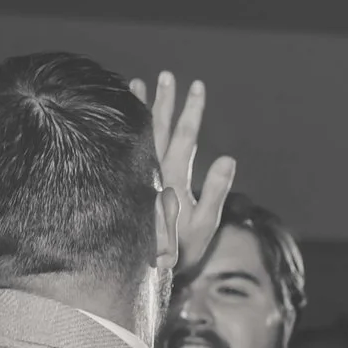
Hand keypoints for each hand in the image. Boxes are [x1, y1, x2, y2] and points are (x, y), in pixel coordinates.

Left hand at [127, 70, 237, 270]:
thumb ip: (216, 191)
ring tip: (137, 83)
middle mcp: (153, 174)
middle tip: (167, 75)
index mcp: (175, 180)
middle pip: (159, 129)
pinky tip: (120, 118)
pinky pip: (122, 150)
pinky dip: (123, 131)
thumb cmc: (180, 251)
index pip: (186, 137)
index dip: (192, 110)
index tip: (197, 86)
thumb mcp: (206, 225)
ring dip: (140, 109)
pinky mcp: (127, 185)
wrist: (144, 272)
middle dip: (165, 101)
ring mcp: (137, 178)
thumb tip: (227, 158)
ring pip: (138, 136)